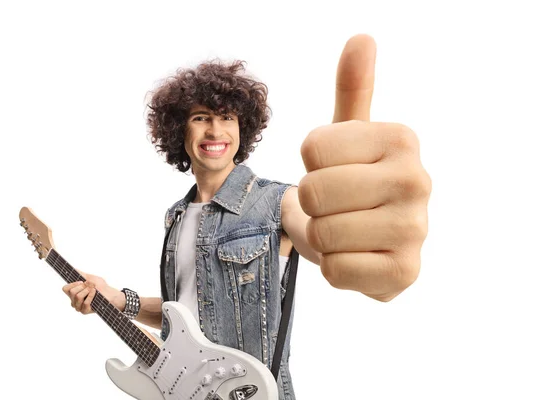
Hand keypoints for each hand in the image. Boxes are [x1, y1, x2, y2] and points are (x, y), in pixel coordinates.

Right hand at [62, 271, 122, 313]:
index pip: (65, 289)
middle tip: (90, 286)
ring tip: (93, 289)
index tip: (81, 282)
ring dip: (87, 290)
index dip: (72, 284)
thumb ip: (81, 274)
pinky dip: (91, 295)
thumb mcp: (90, 278)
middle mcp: (74, 300)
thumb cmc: (100, 286)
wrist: (111, 294)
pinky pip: (85, 302)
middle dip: (83, 286)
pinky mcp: (85, 311)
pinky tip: (95, 292)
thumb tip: (74, 268)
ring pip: (78, 296)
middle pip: (72, 292)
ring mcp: (79, 307)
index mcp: (73, 293)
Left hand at [298, 34, 431, 300]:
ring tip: (345, 230)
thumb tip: (361, 39)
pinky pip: (335, 270)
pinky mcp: (405, 273)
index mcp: (402, 139)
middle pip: (313, 190)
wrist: (372, 239)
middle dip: (311, 204)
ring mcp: (416, 230)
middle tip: (335, 205)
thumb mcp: (349, 136)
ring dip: (321, 236)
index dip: (310, 164)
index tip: (334, 169)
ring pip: (322, 232)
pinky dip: (333, 267)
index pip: (312, 148)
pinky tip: (356, 257)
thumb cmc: (353, 180)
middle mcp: (418, 180)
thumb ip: (352, 90)